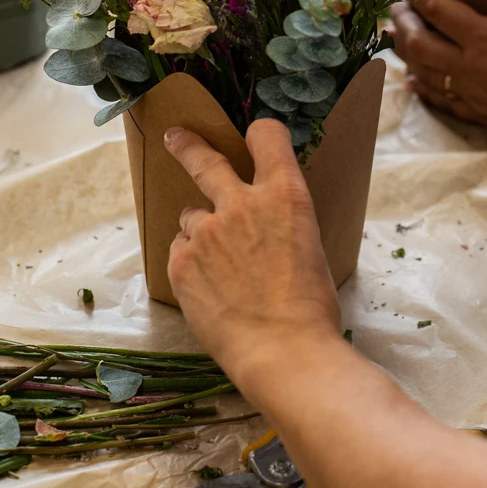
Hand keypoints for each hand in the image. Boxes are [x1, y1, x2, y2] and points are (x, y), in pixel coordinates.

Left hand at [165, 119, 339, 390]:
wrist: (286, 352)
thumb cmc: (311, 308)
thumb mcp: (310, 245)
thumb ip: (282, 219)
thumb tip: (266, 222)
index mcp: (284, 194)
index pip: (266, 135)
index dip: (260, 134)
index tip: (252, 137)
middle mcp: (241, 203)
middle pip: (204, 158)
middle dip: (187, 144)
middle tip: (175, 137)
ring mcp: (206, 231)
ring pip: (192, 216)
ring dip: (201, 231)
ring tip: (220, 267)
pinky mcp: (181, 262)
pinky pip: (180, 250)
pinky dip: (191, 264)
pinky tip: (210, 289)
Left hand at [391, 0, 486, 162]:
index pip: (440, 13)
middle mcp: (472, 69)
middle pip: (417, 44)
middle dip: (402, 22)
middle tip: (396, 6)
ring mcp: (468, 94)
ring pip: (419, 71)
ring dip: (403, 50)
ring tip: (396, 32)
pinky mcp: (471, 111)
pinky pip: (434, 97)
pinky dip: (419, 82)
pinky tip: (411, 72)